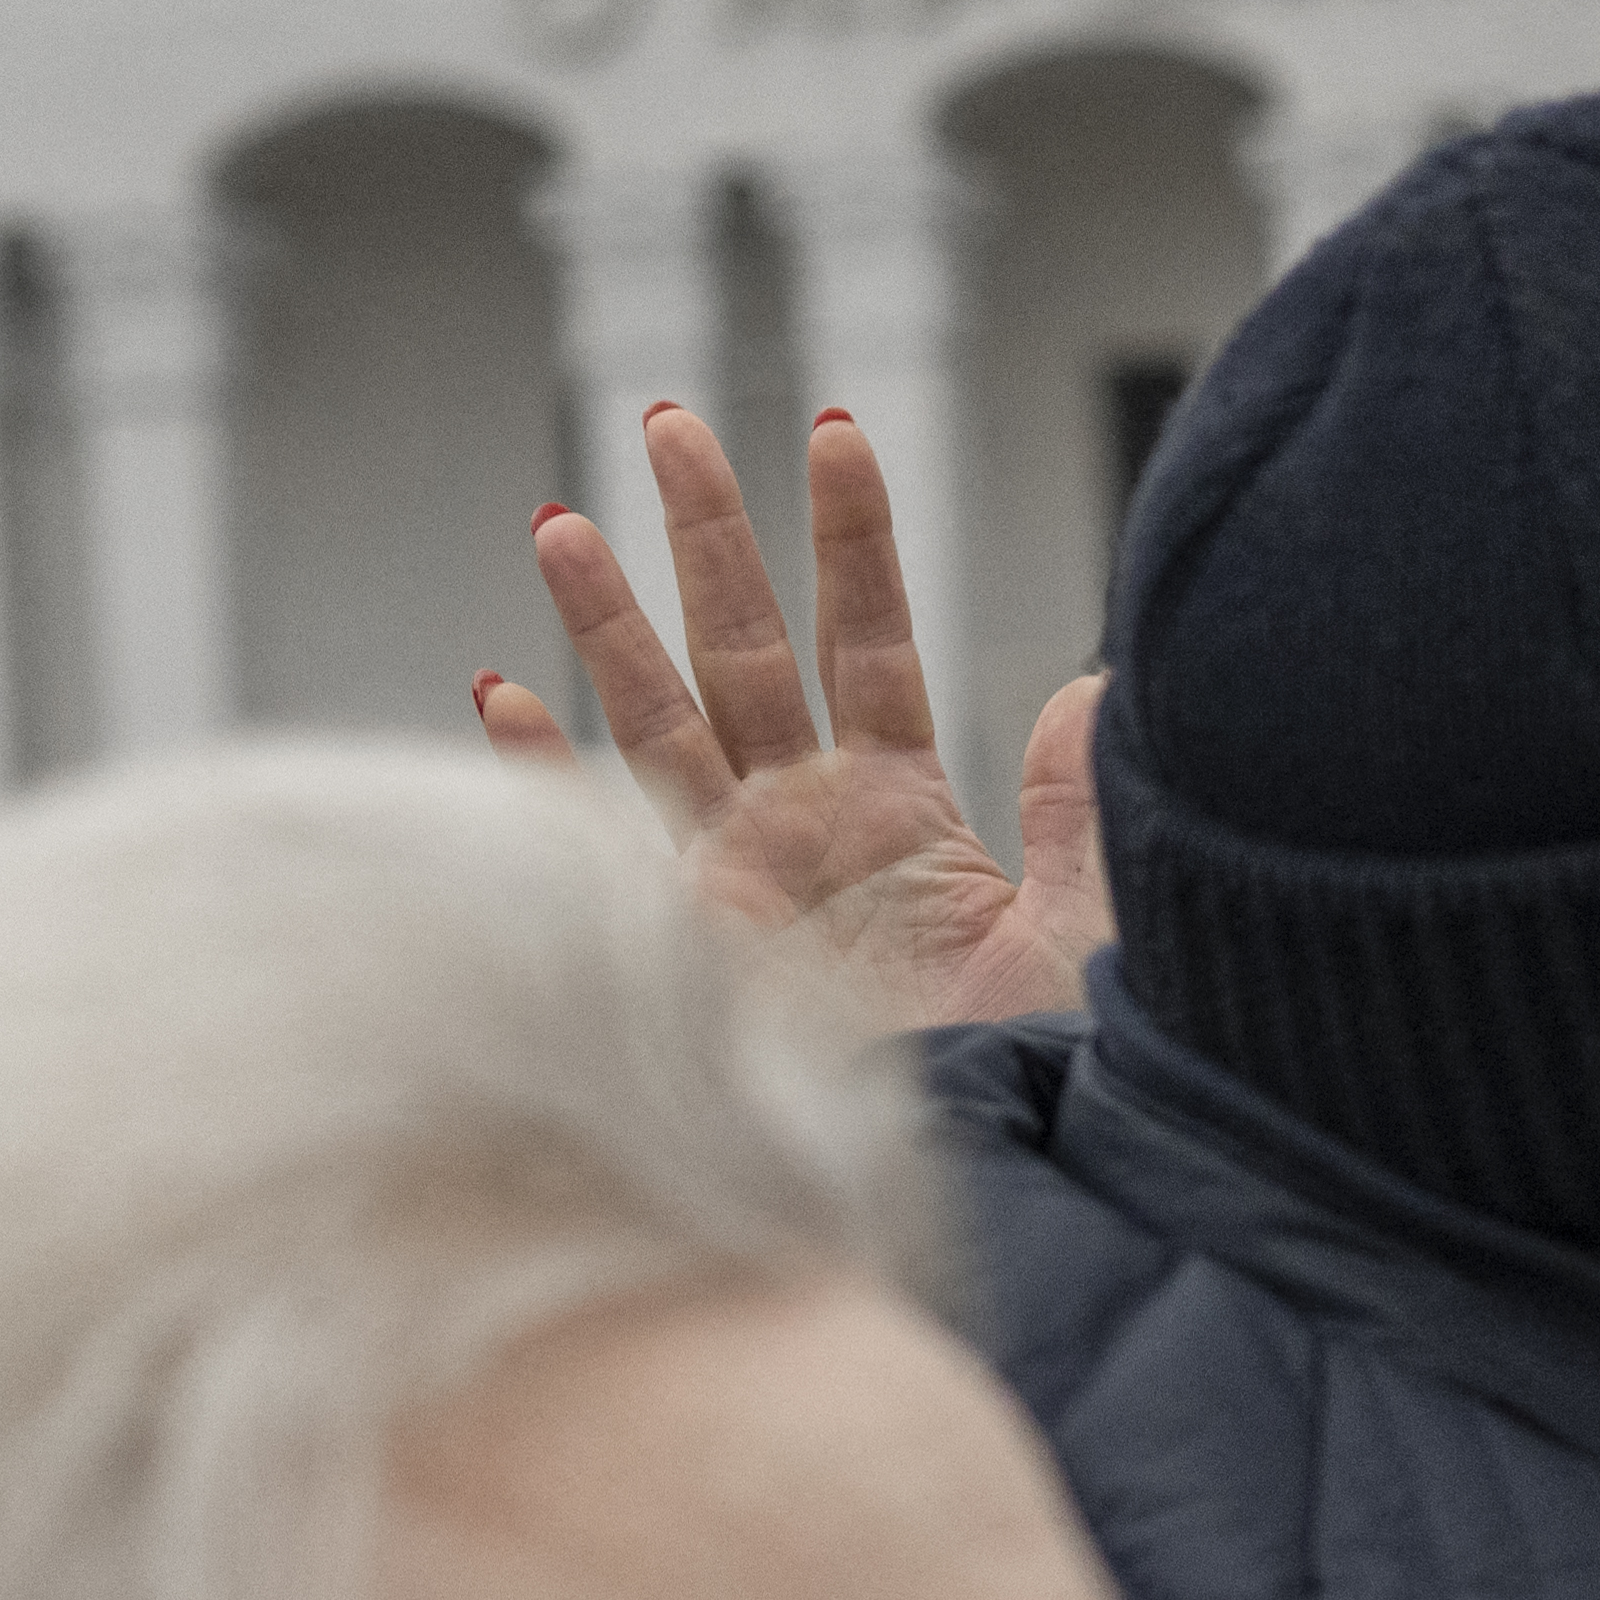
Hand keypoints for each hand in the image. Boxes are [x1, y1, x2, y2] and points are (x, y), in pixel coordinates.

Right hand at [478, 405, 1112, 1027]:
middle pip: (749, 655)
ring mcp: (746, 885)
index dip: (854, 543)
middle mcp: (812, 833)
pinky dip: (549, 774)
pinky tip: (498, 691)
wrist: (1001, 1178)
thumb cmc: (1059, 1069)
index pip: (873, 643)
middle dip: (708, 543)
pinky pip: (608, 845)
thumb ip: (1088, 807)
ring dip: (610, 627)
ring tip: (558, 519)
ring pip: (664, 724)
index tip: (838, 432)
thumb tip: (1101, 685)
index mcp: (907, 813)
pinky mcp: (700, 948)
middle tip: (670, 421)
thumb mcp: (1092, 924)